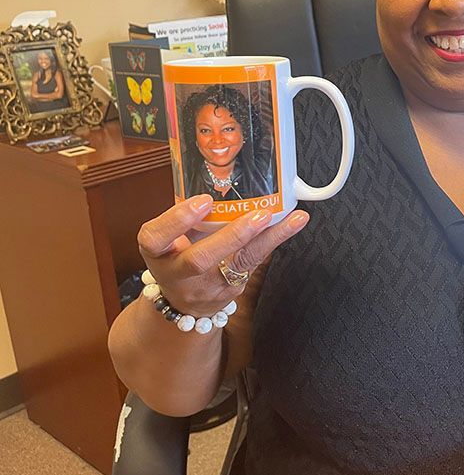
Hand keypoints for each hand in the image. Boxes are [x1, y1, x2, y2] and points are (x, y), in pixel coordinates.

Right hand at [136, 195, 308, 315]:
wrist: (183, 301)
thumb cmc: (176, 254)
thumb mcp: (169, 235)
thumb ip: (185, 213)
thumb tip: (218, 173)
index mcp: (157, 252)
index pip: (156, 238)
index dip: (178, 220)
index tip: (203, 201)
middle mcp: (178, 272)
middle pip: (200, 259)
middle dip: (230, 236)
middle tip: (256, 215)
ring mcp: (207, 284)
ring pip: (238, 262)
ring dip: (265, 237)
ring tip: (288, 216)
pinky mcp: (231, 287)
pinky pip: (256, 261)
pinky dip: (277, 238)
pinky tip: (295, 222)